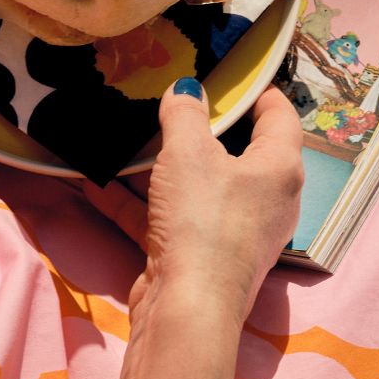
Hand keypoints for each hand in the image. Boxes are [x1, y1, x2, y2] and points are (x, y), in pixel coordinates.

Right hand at [87, 80, 303, 323]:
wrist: (187, 308)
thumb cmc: (202, 220)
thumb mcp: (188, 153)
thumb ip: (185, 113)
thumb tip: (187, 88)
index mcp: (279, 168)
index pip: (280, 115)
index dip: (259, 89)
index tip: (233, 71)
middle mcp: (266, 200)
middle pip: (236, 151)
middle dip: (201, 127)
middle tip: (173, 99)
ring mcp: (233, 231)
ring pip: (197, 186)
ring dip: (161, 166)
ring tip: (129, 135)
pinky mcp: (199, 255)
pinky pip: (170, 218)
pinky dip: (139, 202)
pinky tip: (98, 183)